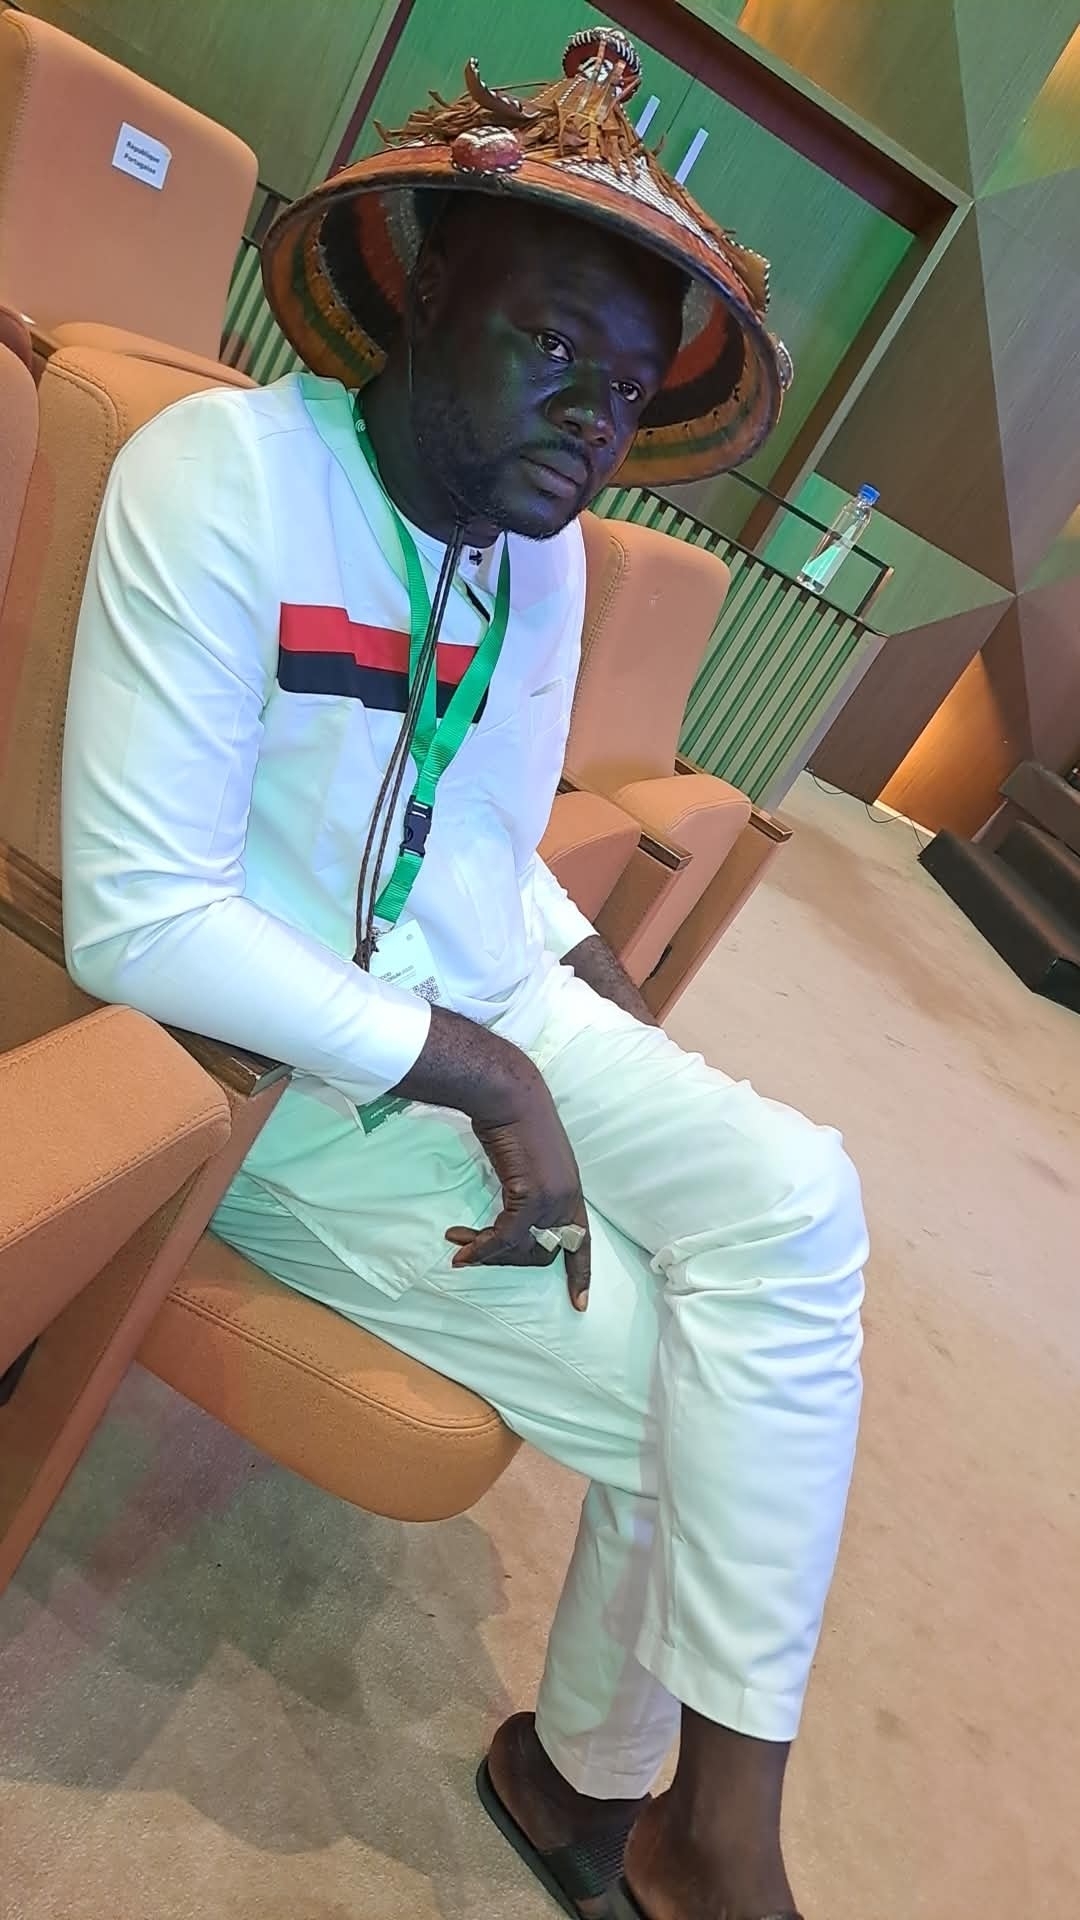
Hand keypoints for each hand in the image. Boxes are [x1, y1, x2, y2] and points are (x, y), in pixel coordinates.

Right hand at [446, 1084, 590, 1309]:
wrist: (508, 1095)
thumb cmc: (512, 1119)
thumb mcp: (527, 1160)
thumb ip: (527, 1188)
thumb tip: (512, 1215)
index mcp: (571, 1190)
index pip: (581, 1241)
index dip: (580, 1274)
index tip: (579, 1304)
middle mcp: (568, 1198)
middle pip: (544, 1253)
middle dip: (506, 1260)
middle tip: (472, 1253)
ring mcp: (552, 1197)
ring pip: (522, 1248)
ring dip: (487, 1253)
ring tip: (458, 1246)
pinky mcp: (532, 1194)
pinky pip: (507, 1236)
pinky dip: (483, 1246)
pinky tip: (462, 1246)